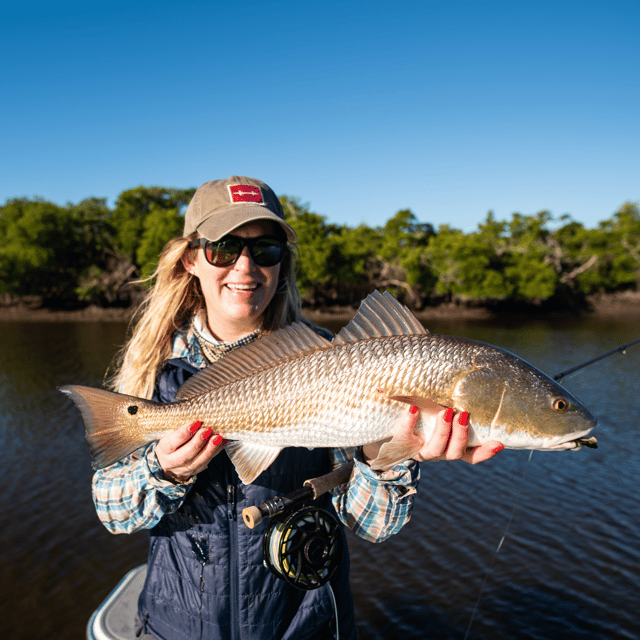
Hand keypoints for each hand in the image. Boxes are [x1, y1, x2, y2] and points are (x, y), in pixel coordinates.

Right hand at [155, 420, 226, 482]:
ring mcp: (183, 469)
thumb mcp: (170, 433)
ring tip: (218, 437)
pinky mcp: (195, 471)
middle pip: (185, 455)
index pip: (172, 442)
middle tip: (208, 430)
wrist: (170, 460)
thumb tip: (196, 413)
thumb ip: (180, 426)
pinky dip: (216, 451)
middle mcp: (171, 462)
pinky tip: (222, 441)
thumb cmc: (172, 441)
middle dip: (198, 442)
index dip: (184, 433)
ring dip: (210, 449)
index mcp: (163, 449)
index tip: (196, 422)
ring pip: (197, 462)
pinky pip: (207, 462)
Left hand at [363, 405, 503, 465]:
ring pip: (434, 450)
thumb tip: (471, 369)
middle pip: (455, 453)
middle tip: (463, 415)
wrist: (379, 427)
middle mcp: (436, 451)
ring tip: (445, 411)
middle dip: (461, 435)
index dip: (485, 451)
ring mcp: (418, 449)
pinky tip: (412, 408)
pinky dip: (409, 423)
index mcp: (449, 446)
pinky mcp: (398, 443)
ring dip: (442, 432)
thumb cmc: (417, 411)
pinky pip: (404, 436)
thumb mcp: (435, 407)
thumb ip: (450, 398)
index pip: (472, 454)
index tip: (499, 441)